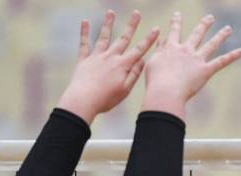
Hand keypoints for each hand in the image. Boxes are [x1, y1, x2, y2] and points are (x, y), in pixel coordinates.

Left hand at [57, 10, 159, 124]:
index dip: (149, 39)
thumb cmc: (106, 99)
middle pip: (123, 38)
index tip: (156, 28)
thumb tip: (142, 60)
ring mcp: (96, 57)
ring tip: (111, 12)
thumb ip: (134, 73)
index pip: (139, 50)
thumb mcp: (125, 89)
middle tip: (137, 13)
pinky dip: (84, 32)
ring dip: (108, 23)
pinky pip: (84, 44)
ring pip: (104, 37)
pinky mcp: (84, 60)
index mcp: (123, 65)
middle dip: (132, 25)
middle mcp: (110, 57)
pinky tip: (85, 22)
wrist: (83, 100)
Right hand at [140, 12, 240, 118]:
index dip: (176, 23)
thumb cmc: (156, 81)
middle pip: (197, 34)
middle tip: (210, 17)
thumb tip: (160, 38)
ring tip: (229, 29)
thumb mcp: (153, 62)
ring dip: (221, 36)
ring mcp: (197, 60)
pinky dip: (231, 56)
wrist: (166, 92)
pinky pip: (221, 62)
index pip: (174, 32)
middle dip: (204, 25)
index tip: (177, 14)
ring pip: (211, 45)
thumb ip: (158, 49)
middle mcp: (186, 50)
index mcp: (171, 48)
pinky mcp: (206, 71)